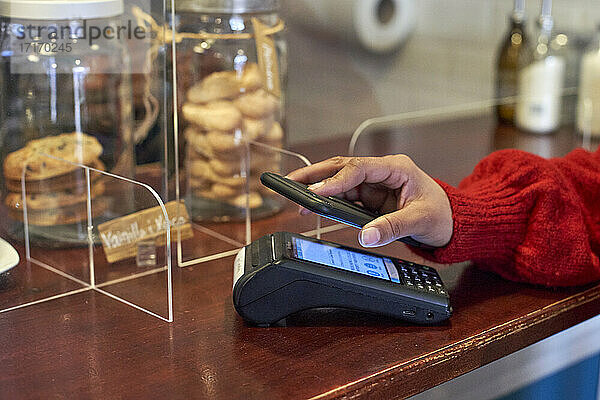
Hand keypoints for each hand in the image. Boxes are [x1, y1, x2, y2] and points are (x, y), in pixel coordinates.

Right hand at [286, 155, 452, 247]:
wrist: (451, 221)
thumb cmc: (441, 214)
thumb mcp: (420, 220)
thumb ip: (393, 227)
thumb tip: (367, 237)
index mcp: (396, 168)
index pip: (359, 169)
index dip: (335, 181)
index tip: (316, 193)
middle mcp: (382, 172)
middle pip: (342, 168)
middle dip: (315, 175)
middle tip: (290, 183)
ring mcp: (374, 184)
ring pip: (339, 181)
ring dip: (317, 187)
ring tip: (294, 195)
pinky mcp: (370, 197)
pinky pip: (344, 196)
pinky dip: (327, 201)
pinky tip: (312, 206)